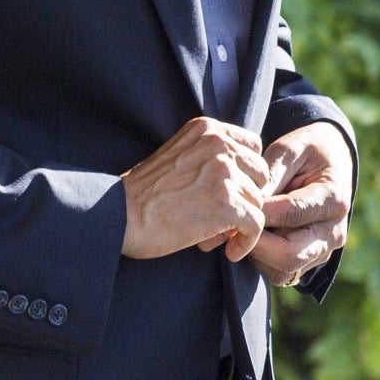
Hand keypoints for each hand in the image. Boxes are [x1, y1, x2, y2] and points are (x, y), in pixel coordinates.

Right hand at [120, 117, 269, 262]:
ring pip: (259, 201)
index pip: (252, 147)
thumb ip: (209, 153)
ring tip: (220, 235)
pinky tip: (230, 251)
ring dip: (243, 223)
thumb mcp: (178, 153)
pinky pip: (256, 224)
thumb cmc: (144, 193)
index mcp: (207, 128)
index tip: (229, 195)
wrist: (119, 216)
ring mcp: (223, 172)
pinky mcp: (226, 203)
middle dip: (247, 198)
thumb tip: (246, 175)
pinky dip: (247, 242)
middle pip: (260, 173)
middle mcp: (218, 143)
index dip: (245, 175)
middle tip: (225, 219)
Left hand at [249, 123, 351, 286]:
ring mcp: (324, 250)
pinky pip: (282, 274)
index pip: (292, 213)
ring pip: (283, 269)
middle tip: (231, 225)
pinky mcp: (311, 261)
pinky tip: (254, 236)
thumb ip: (270, 173)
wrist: (332, 162)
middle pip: (289, 255)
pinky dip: (262, 260)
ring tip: (242, 228)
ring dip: (256, 254)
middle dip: (254, 243)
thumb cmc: (308, 152)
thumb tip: (248, 201)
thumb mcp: (290, 149)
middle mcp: (333, 231)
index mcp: (333, 198)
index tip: (234, 205)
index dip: (259, 212)